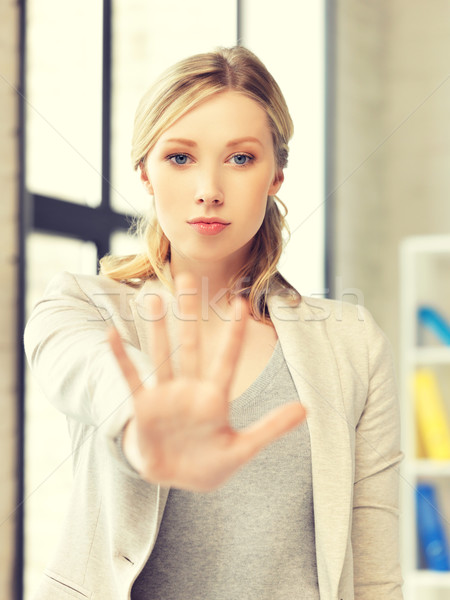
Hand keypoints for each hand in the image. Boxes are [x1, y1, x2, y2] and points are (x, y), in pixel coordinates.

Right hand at [108, 272, 305, 491]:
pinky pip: (130, 378)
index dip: (234, 332)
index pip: (227, 358)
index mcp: (215, 397)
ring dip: (157, 327)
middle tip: (188, 278)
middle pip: (191, 344)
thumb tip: (307, 408)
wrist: (175, 479)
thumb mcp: (242, 449)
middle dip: (189, 312)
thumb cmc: (209, 465)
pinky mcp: (143, 408)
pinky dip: (121, 359)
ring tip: (154, 296)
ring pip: (161, 354)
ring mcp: (165, 395)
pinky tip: (112, 334)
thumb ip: (271, 428)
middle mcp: (190, 388)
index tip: (240, 302)